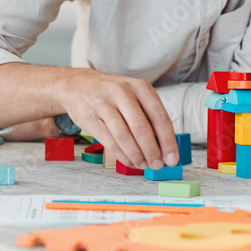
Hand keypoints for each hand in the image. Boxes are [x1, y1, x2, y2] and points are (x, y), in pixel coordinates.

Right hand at [58, 68, 179, 170]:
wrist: (77, 85)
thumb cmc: (112, 93)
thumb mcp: (134, 94)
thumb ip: (149, 116)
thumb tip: (165, 146)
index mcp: (140, 87)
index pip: (159, 117)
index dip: (168, 141)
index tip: (173, 158)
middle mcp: (123, 93)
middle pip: (141, 128)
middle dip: (152, 151)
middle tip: (158, 165)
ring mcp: (104, 105)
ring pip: (124, 136)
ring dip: (136, 155)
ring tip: (144, 165)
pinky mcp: (91, 118)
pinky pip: (110, 142)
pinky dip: (122, 156)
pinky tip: (130, 161)